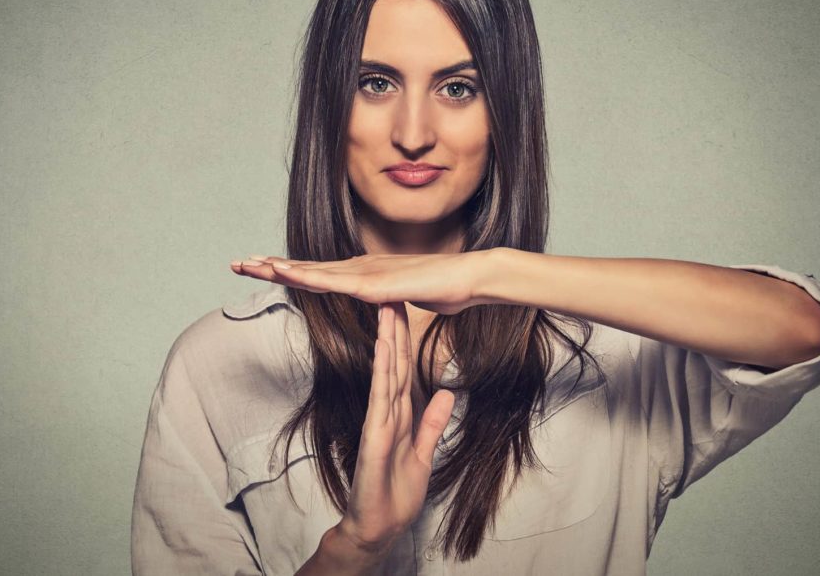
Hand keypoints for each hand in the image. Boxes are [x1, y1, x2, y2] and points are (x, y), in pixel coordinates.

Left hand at [229, 251, 495, 314]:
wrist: (471, 278)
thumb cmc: (445, 288)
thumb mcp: (407, 299)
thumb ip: (390, 301)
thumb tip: (384, 304)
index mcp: (364, 273)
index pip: (317, 274)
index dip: (288, 271)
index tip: (260, 268)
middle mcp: (359, 268)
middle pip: (306, 268)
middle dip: (270, 265)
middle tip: (236, 263)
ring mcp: (366, 273)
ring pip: (313, 272)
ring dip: (280, 268)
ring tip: (249, 264)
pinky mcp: (375, 284)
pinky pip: (334, 283)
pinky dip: (307, 276)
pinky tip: (286, 274)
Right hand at [335, 302, 454, 557]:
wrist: (380, 526)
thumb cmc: (395, 493)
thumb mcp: (423, 452)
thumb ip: (432, 422)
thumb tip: (445, 393)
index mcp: (398, 414)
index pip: (401, 368)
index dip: (404, 339)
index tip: (406, 309)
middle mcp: (385, 412)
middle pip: (391, 362)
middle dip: (393, 328)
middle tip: (393, 292)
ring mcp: (377, 421)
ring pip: (384, 372)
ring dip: (386, 340)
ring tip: (387, 308)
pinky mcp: (374, 435)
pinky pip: (380, 397)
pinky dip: (382, 370)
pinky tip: (382, 347)